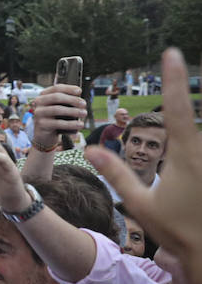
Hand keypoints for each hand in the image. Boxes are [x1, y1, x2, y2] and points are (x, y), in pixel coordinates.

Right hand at [28, 84, 85, 148]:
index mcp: (44, 96)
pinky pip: (58, 123)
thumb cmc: (55, 119)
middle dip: (72, 100)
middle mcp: (39, 103)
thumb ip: (66, 103)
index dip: (68, 88)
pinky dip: (71, 124)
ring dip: (73, 111)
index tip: (79, 91)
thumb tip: (81, 100)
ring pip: (57, 109)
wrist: (44, 135)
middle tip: (84, 104)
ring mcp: (39, 113)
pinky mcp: (41, 124)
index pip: (56, 88)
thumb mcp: (59, 108)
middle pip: (56, 97)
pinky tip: (80, 125)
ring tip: (84, 113)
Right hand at [86, 49, 201, 282]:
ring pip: (197, 135)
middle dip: (181, 94)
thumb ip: (117, 173)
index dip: (172, 79)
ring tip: (178, 124)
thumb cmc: (175, 230)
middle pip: (191, 118)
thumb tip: (92, 148)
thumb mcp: (139, 203)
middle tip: (174, 61)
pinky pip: (199, 150)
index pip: (176, 108)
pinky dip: (189, 144)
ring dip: (185, 127)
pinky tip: (185, 163)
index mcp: (185, 156)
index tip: (171, 53)